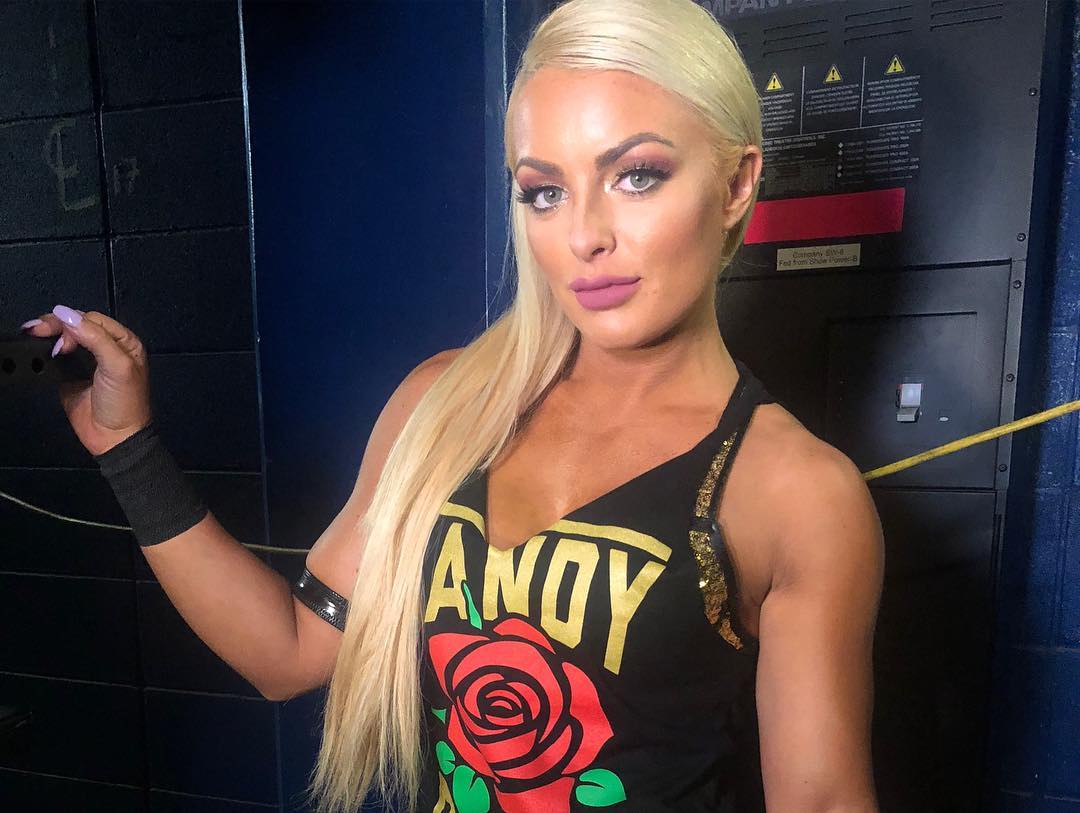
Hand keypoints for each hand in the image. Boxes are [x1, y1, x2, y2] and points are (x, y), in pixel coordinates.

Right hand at [22, 305, 153, 455]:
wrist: (113, 437)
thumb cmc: (124, 401)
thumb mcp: (117, 366)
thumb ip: (96, 338)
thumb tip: (65, 313)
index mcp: (123, 342)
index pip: (93, 319)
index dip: (74, 322)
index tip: (60, 337)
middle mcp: (106, 347)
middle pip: (76, 325)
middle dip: (56, 324)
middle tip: (37, 331)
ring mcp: (86, 361)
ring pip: (63, 337)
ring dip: (48, 333)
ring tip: (33, 334)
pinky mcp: (69, 374)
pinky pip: (54, 356)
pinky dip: (44, 349)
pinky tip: (35, 346)